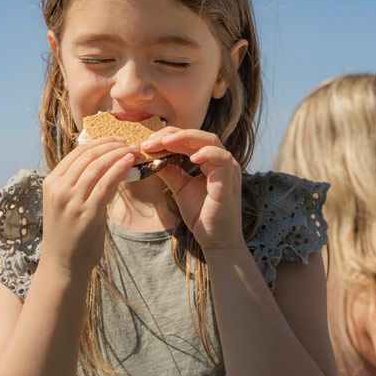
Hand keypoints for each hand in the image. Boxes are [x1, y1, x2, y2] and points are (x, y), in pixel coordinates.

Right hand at [40, 137, 137, 273]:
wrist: (63, 264)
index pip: (76, 154)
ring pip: (97, 166)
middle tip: (127, 141)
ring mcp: (72, 201)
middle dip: (110, 144)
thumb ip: (81, 184)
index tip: (114, 139)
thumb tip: (107, 164)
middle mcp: (58, 189)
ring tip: (133, 149)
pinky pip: (105, 183)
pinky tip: (129, 162)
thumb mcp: (67, 203)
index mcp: (51, 183)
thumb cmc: (68, 234)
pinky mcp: (87, 213)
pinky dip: (119, 168)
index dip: (97, 142)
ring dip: (117, 153)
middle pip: (87, 156)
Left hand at [143, 128, 244, 252]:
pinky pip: (222, 160)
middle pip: (198, 135)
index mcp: (210, 161)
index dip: (167, 138)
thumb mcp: (180, 188)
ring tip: (164, 143)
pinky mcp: (229, 181)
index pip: (189, 139)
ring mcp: (228, 170)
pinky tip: (191, 157)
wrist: (216, 240)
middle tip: (150, 142)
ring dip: (185, 139)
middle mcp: (221, 161)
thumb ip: (170, 172)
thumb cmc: (201, 214)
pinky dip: (207, 154)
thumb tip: (152, 158)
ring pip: (210, 141)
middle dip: (172, 135)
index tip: (146, 144)